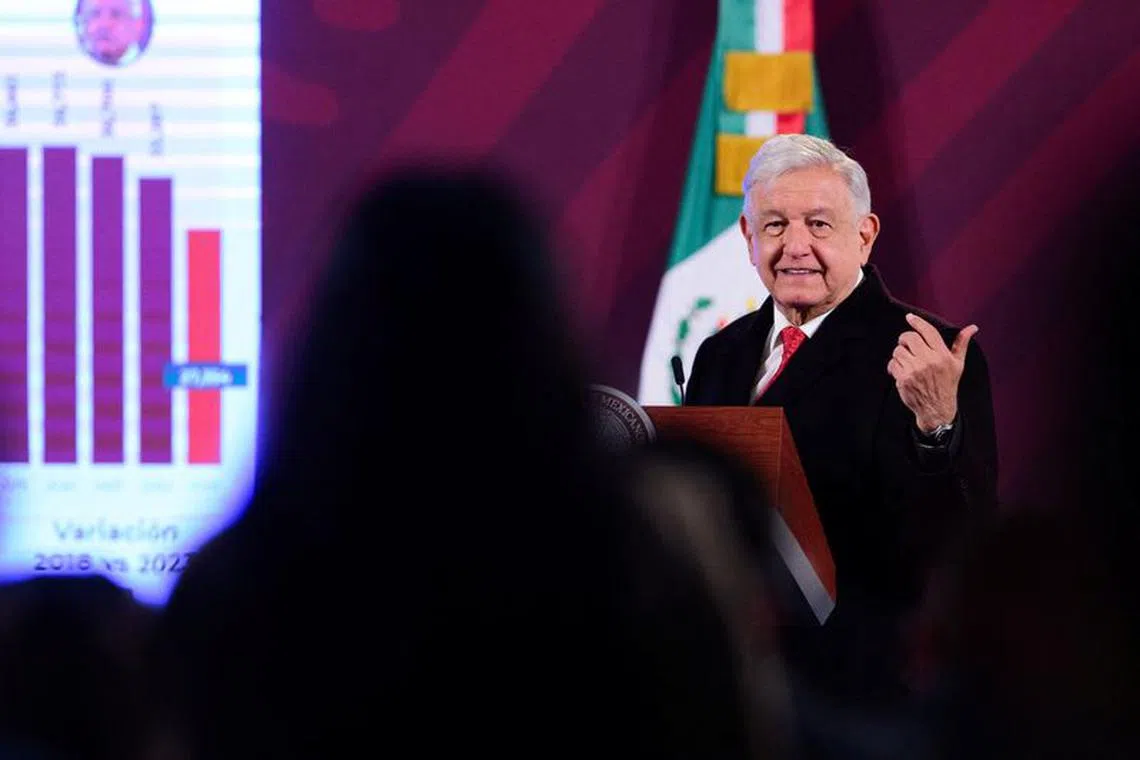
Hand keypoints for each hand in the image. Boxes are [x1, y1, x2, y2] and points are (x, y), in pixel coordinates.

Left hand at [888, 314, 976, 432]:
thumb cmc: (947, 385)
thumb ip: (961, 344)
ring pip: (898, 350)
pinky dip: (894, 366)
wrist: (937, 409)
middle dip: (905, 339)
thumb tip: (972, 328)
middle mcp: (929, 361)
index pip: (928, 332)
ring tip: (906, 361)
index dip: (917, 322)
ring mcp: (915, 370)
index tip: (910, 317)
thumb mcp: (958, 364)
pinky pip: (892, 364)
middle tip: (906, 344)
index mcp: (942, 355)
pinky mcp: (904, 379)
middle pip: (909, 338)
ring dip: (899, 354)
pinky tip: (901, 371)